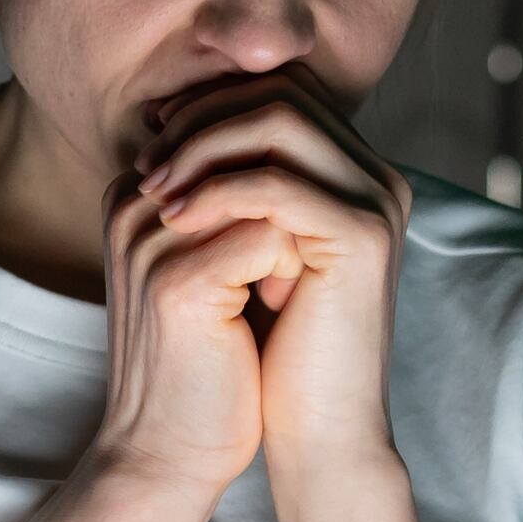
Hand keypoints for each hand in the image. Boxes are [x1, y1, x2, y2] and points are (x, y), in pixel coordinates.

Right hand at [86, 127, 291, 502]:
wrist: (169, 450)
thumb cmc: (203, 361)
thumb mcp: (213, 264)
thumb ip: (234, 202)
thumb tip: (306, 137)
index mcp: (134, 193)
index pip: (230, 134)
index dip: (280, 182)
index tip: (278, 247)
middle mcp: (132, 204)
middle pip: (249, 152)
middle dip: (292, 201)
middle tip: (294, 266)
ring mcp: (150, 240)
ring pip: (268, 191)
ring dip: (298, 234)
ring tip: (284, 289)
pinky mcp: (177, 281)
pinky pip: (269, 237)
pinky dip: (292, 270)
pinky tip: (276, 309)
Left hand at [134, 75, 410, 486]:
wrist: (319, 431)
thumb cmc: (274, 350)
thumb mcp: (244, 249)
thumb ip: (229, 184)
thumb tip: (164, 120)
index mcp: (353, 173)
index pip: (281, 90)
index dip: (210, 102)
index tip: (152, 141)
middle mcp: (376, 175)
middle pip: (283, 90)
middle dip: (202, 116)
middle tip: (146, 160)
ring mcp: (376, 202)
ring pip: (279, 120)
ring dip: (201, 146)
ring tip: (152, 188)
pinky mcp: (363, 237)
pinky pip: (277, 182)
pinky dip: (217, 191)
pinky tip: (174, 218)